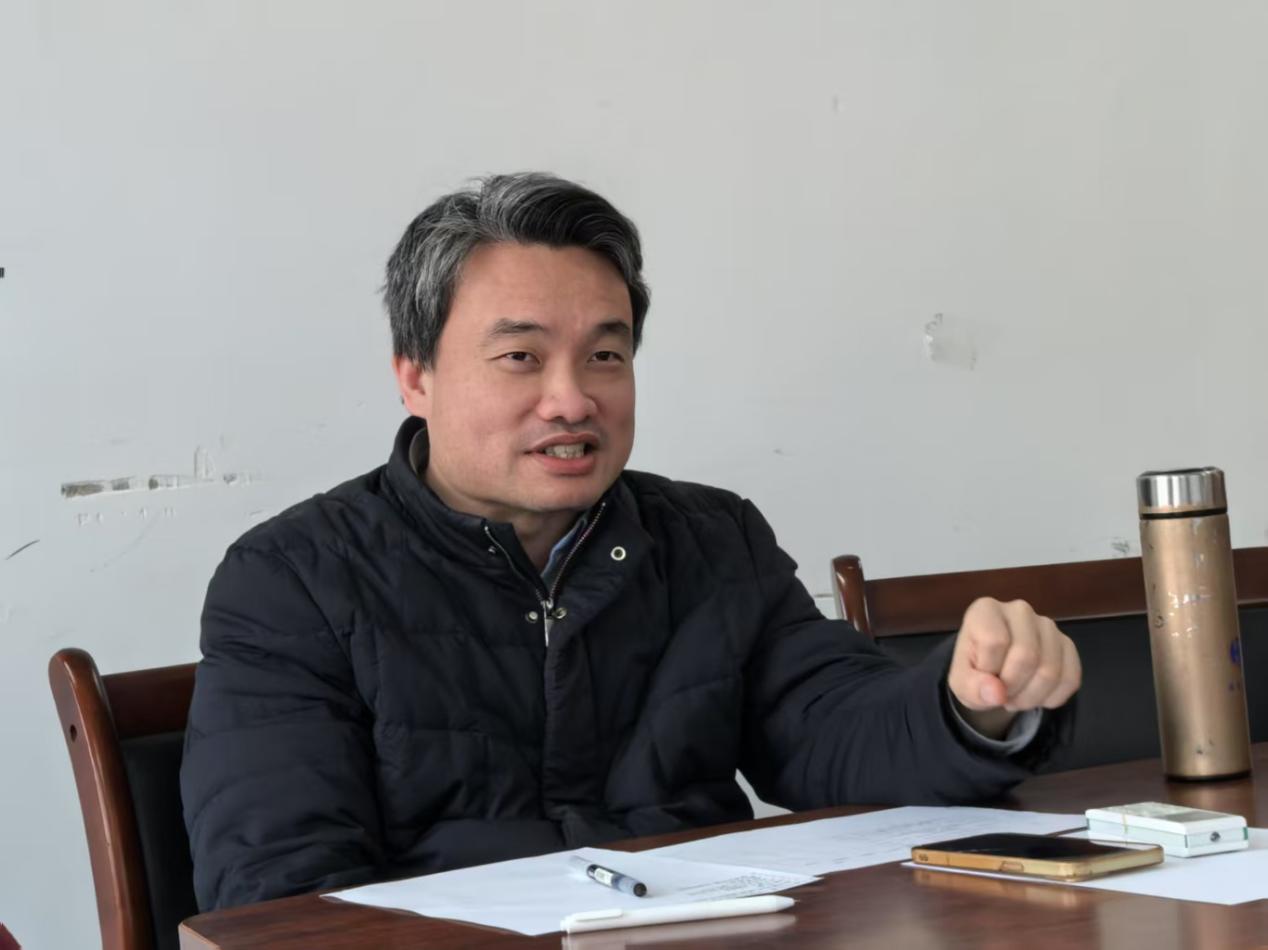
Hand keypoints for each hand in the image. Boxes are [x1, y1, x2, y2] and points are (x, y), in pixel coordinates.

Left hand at [946, 597, 1081, 739]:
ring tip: (1015, 695)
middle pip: (1027, 656)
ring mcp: (1048, 625)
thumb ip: (972, 687)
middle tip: (1002, 694)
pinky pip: (1070, 679)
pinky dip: (1052, 698)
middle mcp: (1019, 610)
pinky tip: (1035, 694)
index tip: (982, 677)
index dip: (989, 671)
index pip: (994, 642)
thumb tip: (997, 693)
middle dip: (1013, 688)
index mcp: (986, 610)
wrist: (993, 674)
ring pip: (1050, 670)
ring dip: (1031, 697)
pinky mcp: (1067, 644)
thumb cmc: (974, 670)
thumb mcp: (961, 682)